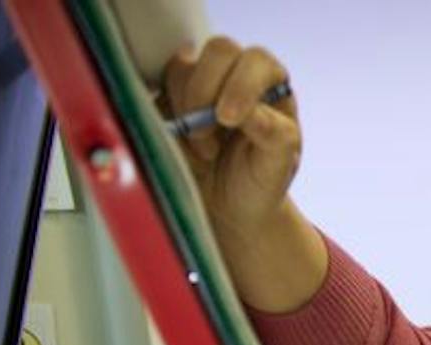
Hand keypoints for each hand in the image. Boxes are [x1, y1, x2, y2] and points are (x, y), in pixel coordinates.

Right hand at [163, 39, 301, 235]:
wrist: (227, 207)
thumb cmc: (259, 183)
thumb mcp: (277, 166)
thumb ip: (275, 136)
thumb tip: (248, 111)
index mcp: (270, 87)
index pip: (257, 60)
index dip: (241, 85)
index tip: (229, 120)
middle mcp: (236, 75)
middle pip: (219, 50)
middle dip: (207, 93)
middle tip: (209, 138)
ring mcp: (199, 82)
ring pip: (181, 68)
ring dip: (187, 112)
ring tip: (205, 152)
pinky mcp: (167, 97)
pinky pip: (154, 89)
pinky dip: (163, 117)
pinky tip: (179, 144)